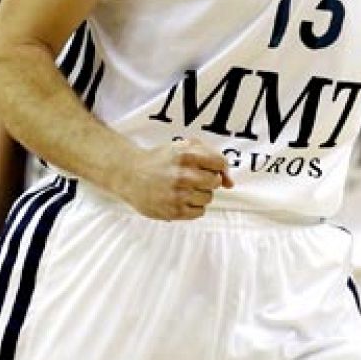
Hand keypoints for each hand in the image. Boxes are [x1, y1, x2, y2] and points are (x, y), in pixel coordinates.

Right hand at [111, 137, 234, 220]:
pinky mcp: (174, 211)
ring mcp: (178, 195)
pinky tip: (180, 199)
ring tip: (183, 188)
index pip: (220, 163)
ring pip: (208, 198)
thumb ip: (211, 157)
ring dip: (199, 194)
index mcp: (186, 155)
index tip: (207, 167)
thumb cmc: (160, 160)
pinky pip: (199, 212)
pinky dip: (193, 207)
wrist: (130, 175)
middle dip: (207, 180)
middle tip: (192, 178)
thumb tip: (230, 184)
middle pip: (215, 182)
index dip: (216, 166)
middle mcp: (183, 175)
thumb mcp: (182, 148)